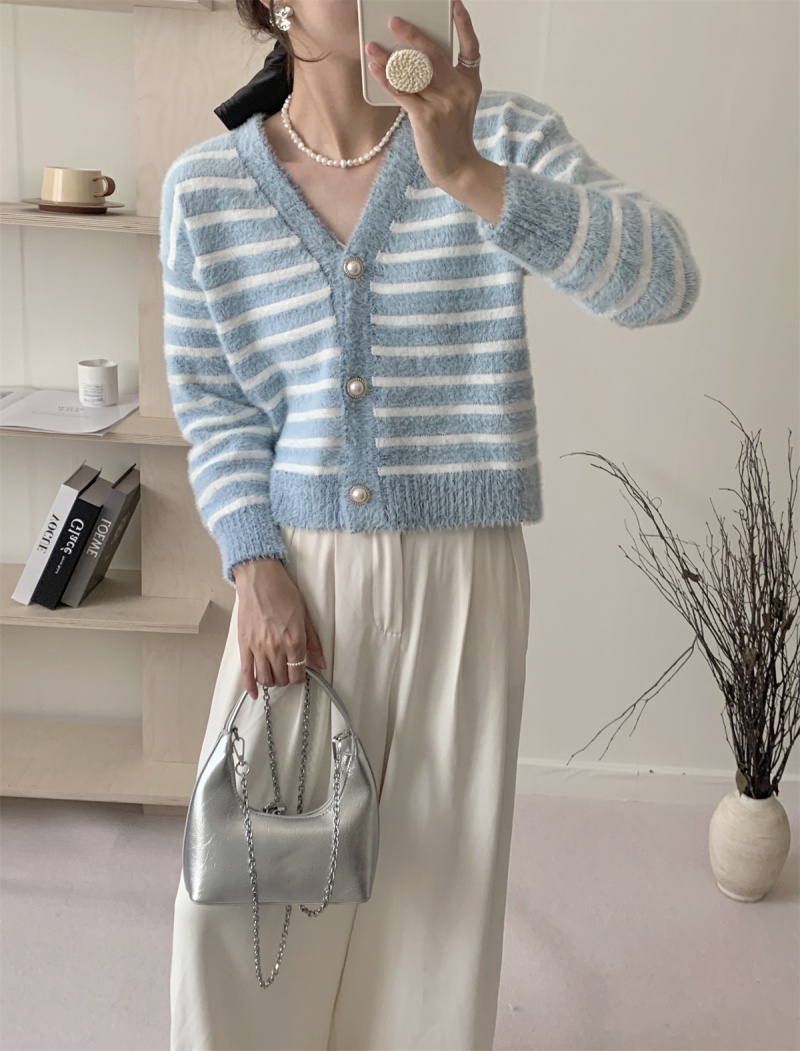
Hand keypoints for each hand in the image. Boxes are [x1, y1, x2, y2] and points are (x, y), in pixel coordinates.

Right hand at [233, 559, 326, 696]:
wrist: (260, 579)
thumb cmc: (283, 592)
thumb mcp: (305, 616)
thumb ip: (313, 642)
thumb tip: (321, 663)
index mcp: (294, 641)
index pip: (298, 673)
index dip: (300, 677)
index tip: (301, 673)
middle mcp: (276, 648)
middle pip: (282, 679)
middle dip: (287, 679)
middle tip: (288, 671)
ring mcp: (258, 648)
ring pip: (265, 678)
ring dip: (272, 681)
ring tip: (275, 674)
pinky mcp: (244, 645)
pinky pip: (246, 672)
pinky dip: (250, 686)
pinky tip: (255, 693)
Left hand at [364, 0, 483, 189]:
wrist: (458, 168)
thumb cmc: (453, 136)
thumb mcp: (458, 105)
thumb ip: (444, 82)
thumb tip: (414, 60)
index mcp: (469, 83)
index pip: (471, 48)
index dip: (463, 24)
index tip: (454, 4)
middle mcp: (459, 89)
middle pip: (435, 53)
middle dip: (413, 34)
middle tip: (393, 21)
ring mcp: (444, 103)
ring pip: (414, 72)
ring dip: (389, 57)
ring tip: (372, 46)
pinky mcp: (427, 118)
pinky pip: (402, 92)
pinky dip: (386, 79)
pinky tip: (375, 69)